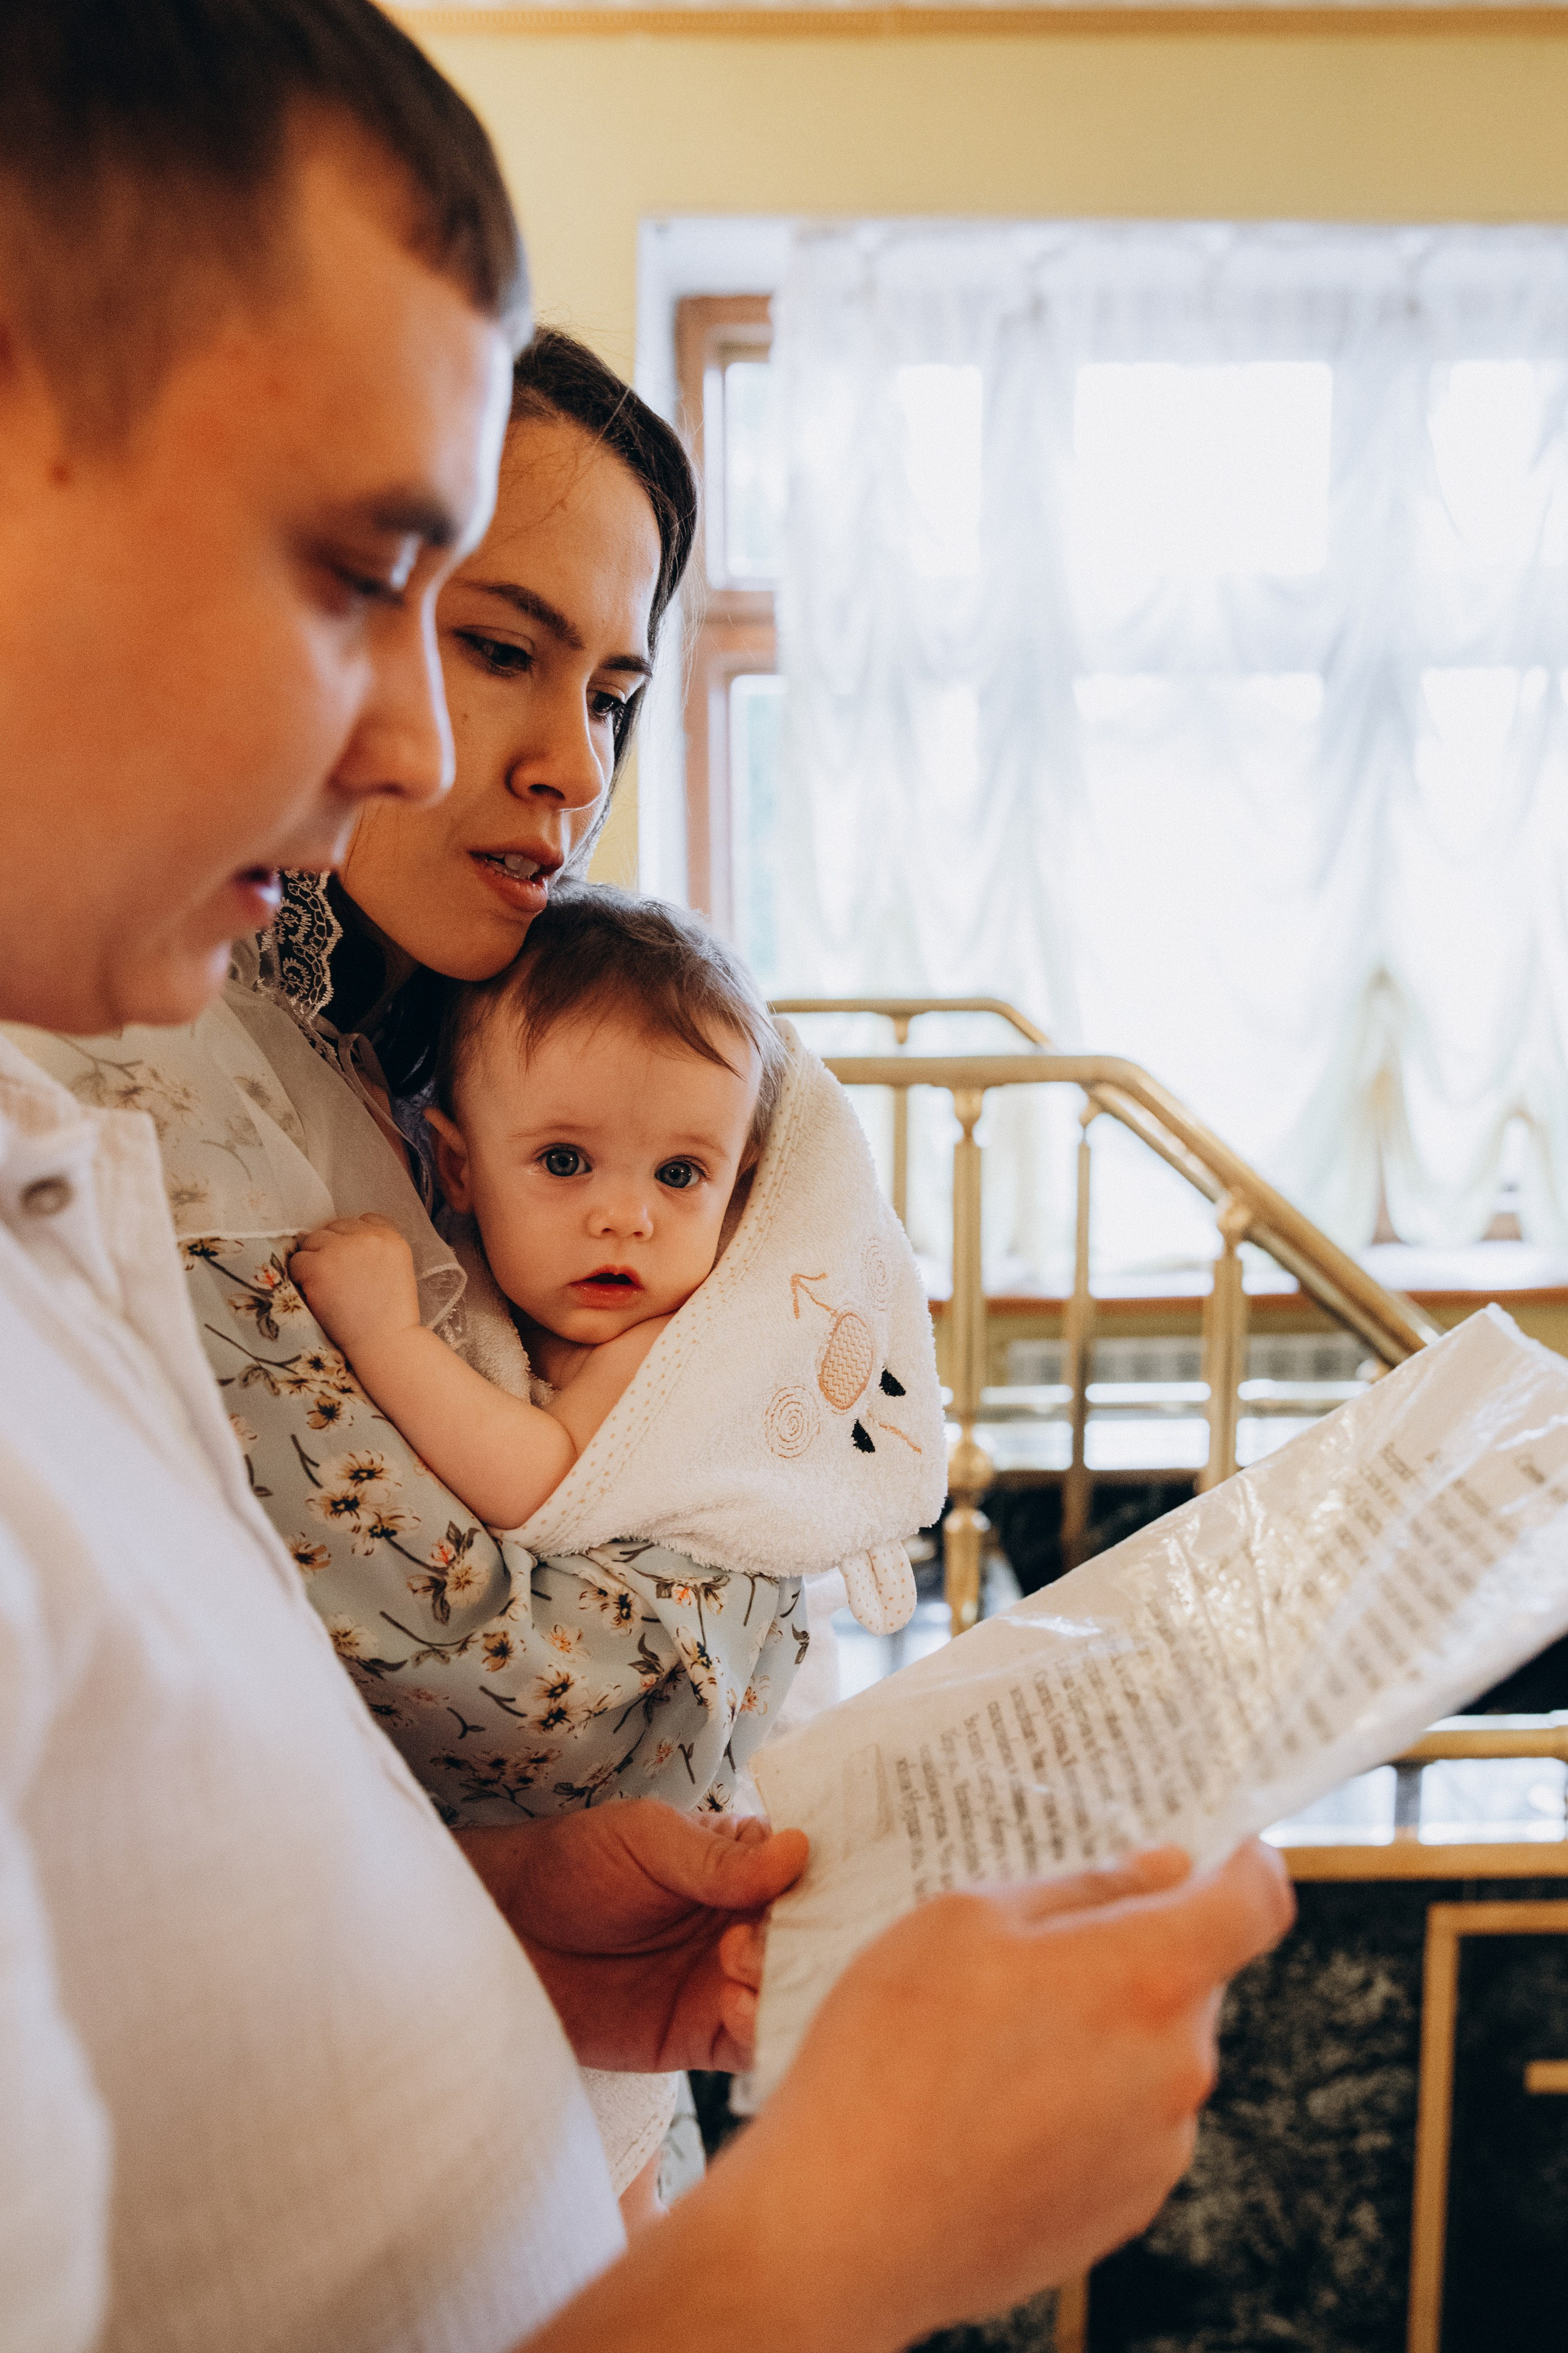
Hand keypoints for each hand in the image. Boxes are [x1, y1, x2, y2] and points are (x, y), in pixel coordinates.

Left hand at [289, 1212, 420, 1355]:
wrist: (385, 1343)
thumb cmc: (391, 1317)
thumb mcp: (397, 1271)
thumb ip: (377, 1251)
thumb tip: (346, 1244)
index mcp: (391, 1238)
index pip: (364, 1219)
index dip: (352, 1237)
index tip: (350, 1258)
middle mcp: (367, 1237)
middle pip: (334, 1227)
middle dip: (330, 1247)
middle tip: (333, 1276)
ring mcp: (341, 1249)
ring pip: (312, 1240)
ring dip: (313, 1260)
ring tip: (323, 1286)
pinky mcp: (318, 1266)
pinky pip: (296, 1261)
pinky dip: (300, 1277)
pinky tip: (315, 1294)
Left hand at [455, 1802, 807, 2071]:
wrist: (505, 1931)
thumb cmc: (575, 1863)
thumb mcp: (646, 1840)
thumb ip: (718, 1858)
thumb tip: (798, 1849)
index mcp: (747, 1865)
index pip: (811, 1873)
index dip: (829, 1880)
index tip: (827, 1885)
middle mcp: (751, 1924)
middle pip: (814, 1939)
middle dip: (809, 1938)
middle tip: (760, 1930)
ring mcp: (731, 1982)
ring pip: (793, 1994)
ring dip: (782, 1983)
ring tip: (735, 1963)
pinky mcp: (703, 2036)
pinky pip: (754, 2043)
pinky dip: (760, 2030)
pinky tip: (732, 2005)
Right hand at [520, 1842, 1292, 2352]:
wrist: (843, 2230)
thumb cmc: (889, 2059)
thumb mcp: (962, 1920)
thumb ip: (1077, 1890)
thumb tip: (1159, 1874)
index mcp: (1147, 1980)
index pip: (1257, 1902)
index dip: (1243, 1861)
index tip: (1216, 1846)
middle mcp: (1176, 2071)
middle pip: (1191, 1978)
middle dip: (1132, 1950)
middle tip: (1033, 1948)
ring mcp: (1156, 2152)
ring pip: (1153, 2052)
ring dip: (1101, 2029)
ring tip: (990, 2039)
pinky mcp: (1122, 2210)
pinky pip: (1126, 2123)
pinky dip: (1080, 2099)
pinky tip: (993, 2104)